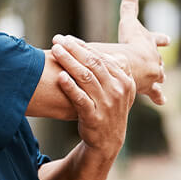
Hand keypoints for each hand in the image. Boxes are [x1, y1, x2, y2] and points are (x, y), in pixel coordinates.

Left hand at [51, 34, 135, 159]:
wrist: (108, 141)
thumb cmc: (109, 110)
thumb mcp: (120, 91)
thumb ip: (115, 71)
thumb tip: (107, 51)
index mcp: (125, 81)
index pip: (102, 58)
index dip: (83, 46)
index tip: (67, 38)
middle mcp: (118, 91)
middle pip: (93, 64)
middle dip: (73, 49)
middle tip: (57, 40)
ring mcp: (107, 104)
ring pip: (86, 78)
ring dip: (69, 62)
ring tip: (55, 51)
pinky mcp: (94, 117)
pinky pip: (81, 99)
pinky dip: (70, 87)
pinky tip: (60, 77)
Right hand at [115, 0, 168, 105]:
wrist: (134, 65)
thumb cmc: (130, 43)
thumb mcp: (129, 22)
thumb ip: (129, 6)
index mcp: (150, 45)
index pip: (158, 40)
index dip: (160, 39)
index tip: (167, 40)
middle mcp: (156, 60)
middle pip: (159, 60)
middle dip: (158, 62)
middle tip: (160, 64)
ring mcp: (155, 75)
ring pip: (159, 77)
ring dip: (158, 79)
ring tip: (160, 82)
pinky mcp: (150, 88)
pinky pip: (156, 94)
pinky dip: (158, 97)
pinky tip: (162, 101)